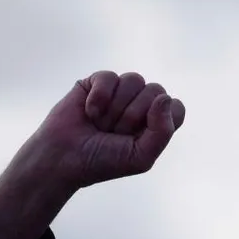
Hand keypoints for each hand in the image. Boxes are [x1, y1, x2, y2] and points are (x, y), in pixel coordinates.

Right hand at [0, 71, 186, 238]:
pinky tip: (89, 112)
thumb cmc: (104, 161)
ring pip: (134, 79)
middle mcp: (142, 104)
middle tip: (114, 133)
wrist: (63, 158)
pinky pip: (109, 77)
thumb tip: (164, 97)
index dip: (159, 119)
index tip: (139, 137)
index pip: (175, 107)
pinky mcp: (97, 82)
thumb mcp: (141, 156)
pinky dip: (99, 97)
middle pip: (156, 90)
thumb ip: (162, 131)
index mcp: (157, 123)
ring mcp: (120, 92)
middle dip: (133, 116)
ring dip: (116, 107)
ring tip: (101, 123)